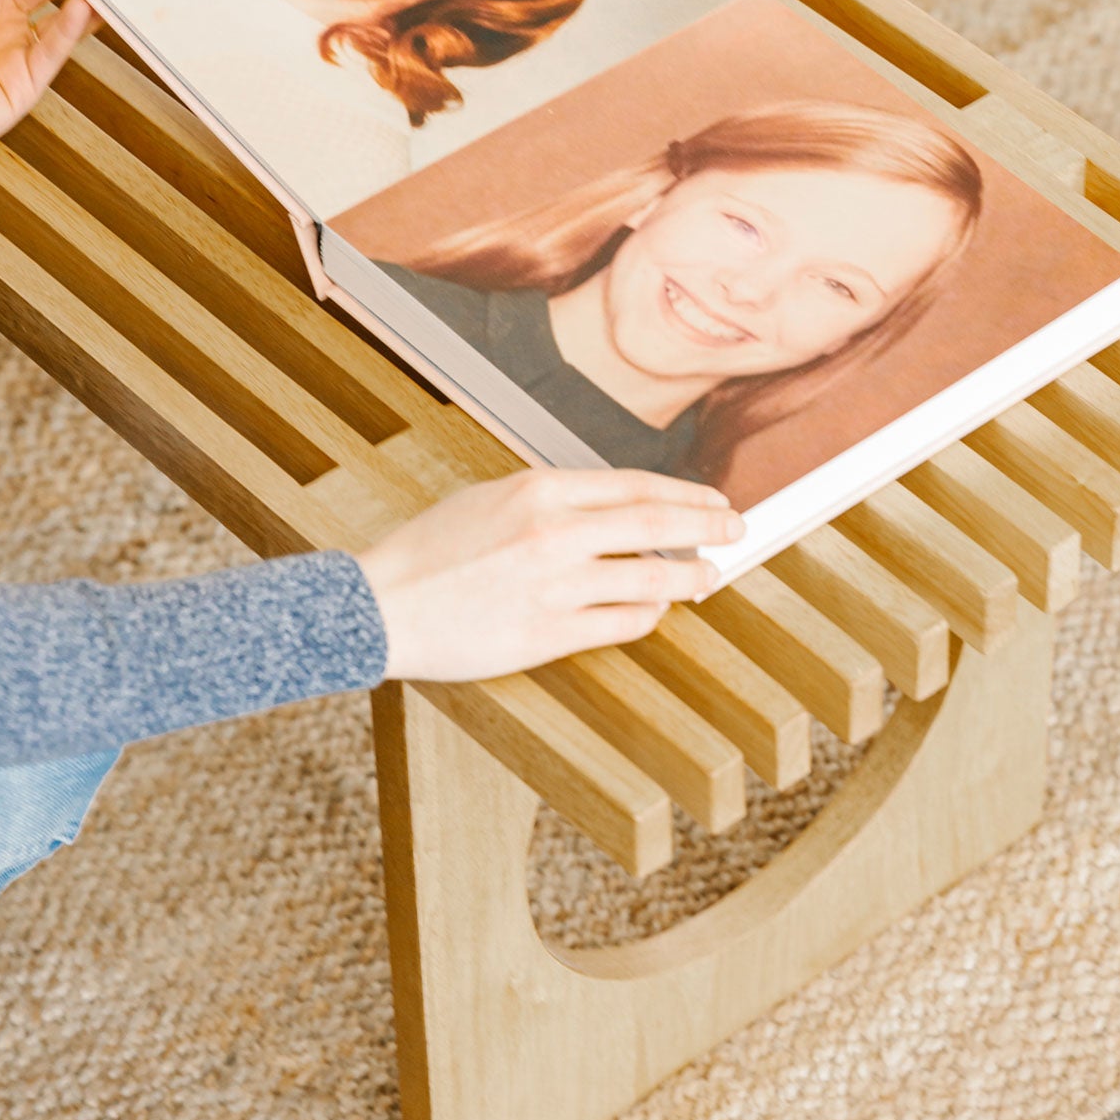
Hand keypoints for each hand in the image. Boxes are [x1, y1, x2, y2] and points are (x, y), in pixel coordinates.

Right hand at [357, 470, 745, 683]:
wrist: (382, 605)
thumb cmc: (429, 550)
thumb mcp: (492, 497)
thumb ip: (553, 498)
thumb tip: (615, 507)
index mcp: (539, 489)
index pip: (636, 485)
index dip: (686, 493)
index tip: (714, 500)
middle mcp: (553, 532)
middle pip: (656, 522)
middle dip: (707, 525)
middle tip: (736, 529)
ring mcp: (554, 586)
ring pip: (650, 576)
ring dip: (690, 575)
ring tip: (709, 576)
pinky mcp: (547, 635)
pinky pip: (620, 623)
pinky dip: (647, 614)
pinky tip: (655, 609)